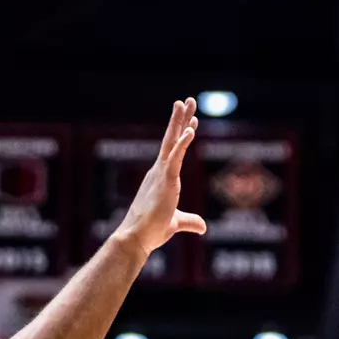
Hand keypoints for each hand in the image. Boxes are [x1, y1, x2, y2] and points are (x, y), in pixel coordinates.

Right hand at [112, 99, 208, 253]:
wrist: (137, 238)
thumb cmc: (151, 231)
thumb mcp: (175, 223)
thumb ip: (189, 221)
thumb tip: (202, 228)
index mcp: (161, 178)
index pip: (173, 151)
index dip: (182, 136)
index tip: (190, 122)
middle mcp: (159, 171)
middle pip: (171, 139)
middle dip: (179, 119)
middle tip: (186, 101)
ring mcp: (161, 174)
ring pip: (172, 142)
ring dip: (180, 121)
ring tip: (186, 103)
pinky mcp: (165, 180)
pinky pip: (175, 157)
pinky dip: (182, 143)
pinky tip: (190, 129)